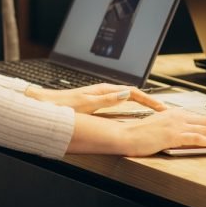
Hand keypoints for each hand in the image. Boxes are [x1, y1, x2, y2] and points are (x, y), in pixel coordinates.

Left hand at [25, 83, 167, 114]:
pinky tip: (130, 115)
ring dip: (140, 105)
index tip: (162, 109)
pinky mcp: (94, 103)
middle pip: (132, 94)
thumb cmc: (60, 106)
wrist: (42, 105)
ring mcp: (98, 97)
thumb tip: (126, 94)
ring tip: (153, 114)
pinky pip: (117, 104)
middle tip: (163, 112)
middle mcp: (102, 92)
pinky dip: (129, 108)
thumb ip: (106, 99)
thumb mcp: (85, 104)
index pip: (133, 92)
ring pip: (125, 99)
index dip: (149, 100)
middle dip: (149, 102)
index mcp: (103, 91)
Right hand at [116, 107, 205, 156]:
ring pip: (204, 129)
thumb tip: (181, 134)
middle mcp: (177, 116)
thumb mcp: (157, 127)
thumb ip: (170, 127)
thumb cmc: (138, 134)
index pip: (199, 117)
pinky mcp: (173, 135)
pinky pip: (196, 138)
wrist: (126, 135)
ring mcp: (175, 125)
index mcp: (173, 112)